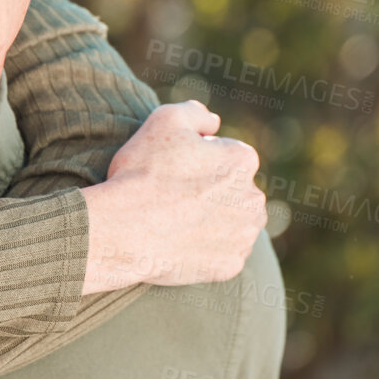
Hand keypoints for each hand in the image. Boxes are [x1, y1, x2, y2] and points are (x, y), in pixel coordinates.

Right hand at [80, 100, 265, 292]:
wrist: (124, 229)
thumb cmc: (142, 172)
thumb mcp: (163, 119)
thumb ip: (196, 112)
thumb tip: (215, 123)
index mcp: (243, 160)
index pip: (225, 155)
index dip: (195, 160)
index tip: (171, 169)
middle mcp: (254, 198)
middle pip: (233, 191)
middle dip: (211, 192)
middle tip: (172, 196)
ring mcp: (244, 236)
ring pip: (232, 224)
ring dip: (213, 222)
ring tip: (176, 221)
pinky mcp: (230, 266)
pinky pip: (222, 255)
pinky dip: (206, 251)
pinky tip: (180, 244)